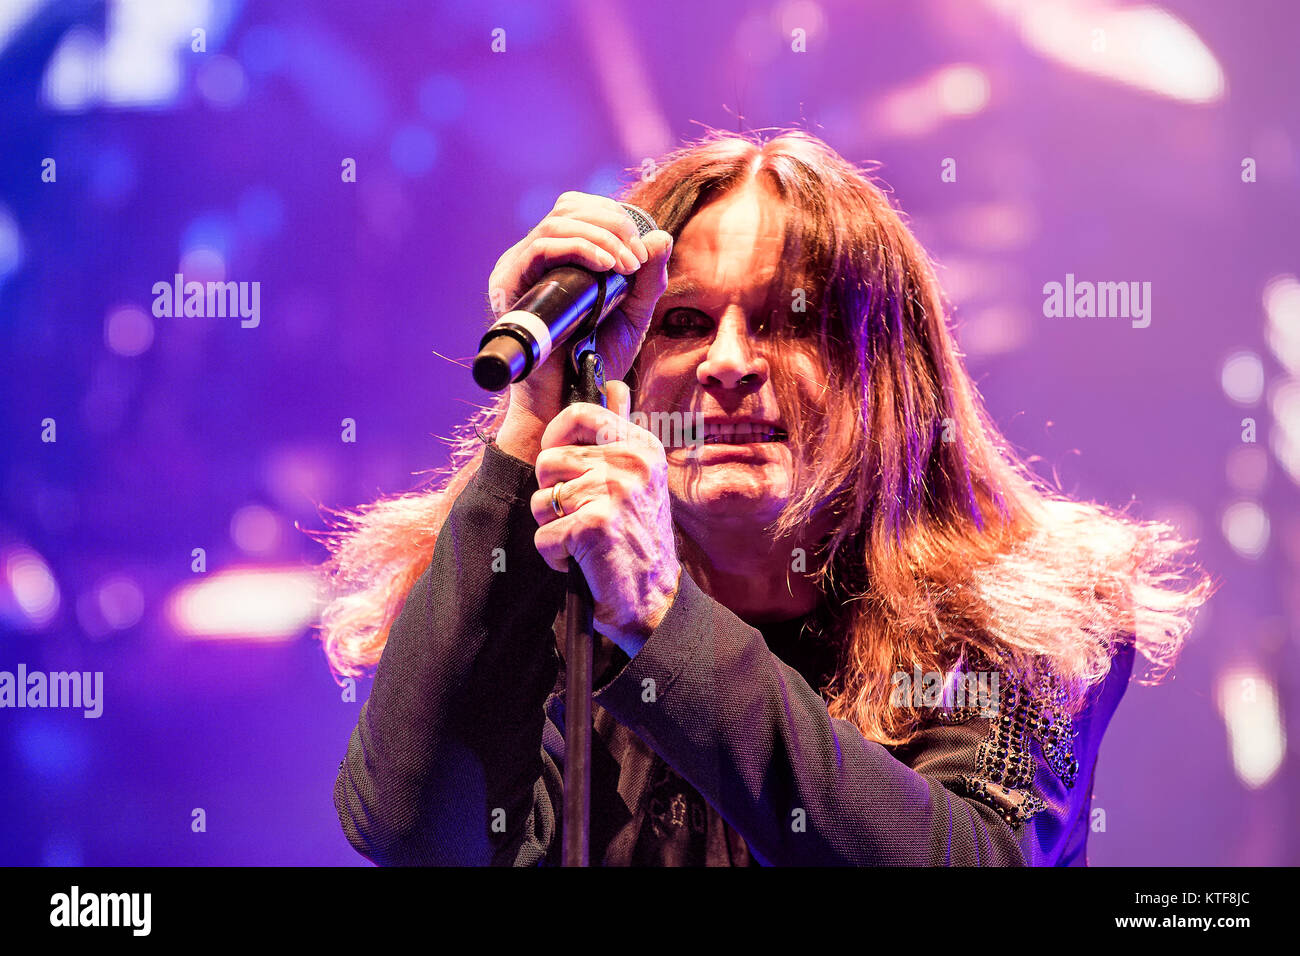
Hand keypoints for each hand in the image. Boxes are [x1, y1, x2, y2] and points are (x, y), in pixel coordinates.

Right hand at [488, 191, 672, 462]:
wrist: (569, 401)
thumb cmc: (595, 363)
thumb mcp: (632, 315)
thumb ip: (647, 278)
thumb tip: (660, 236)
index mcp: (555, 261)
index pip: (577, 210)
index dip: (613, 216)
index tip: (642, 250)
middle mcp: (531, 260)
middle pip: (567, 208)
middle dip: (612, 223)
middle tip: (637, 257)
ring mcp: (517, 270)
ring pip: (557, 222)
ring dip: (602, 236)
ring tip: (627, 265)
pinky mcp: (509, 286)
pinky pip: (542, 247)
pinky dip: (580, 248)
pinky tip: (606, 266)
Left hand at [529, 380, 681, 654]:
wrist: (653, 602)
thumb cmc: (639, 540)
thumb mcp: (639, 479)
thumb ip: (621, 431)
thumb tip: (614, 385)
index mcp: (642, 447)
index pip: (582, 413)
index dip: (556, 435)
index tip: (558, 461)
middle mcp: (632, 464)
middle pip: (548, 461)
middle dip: (552, 495)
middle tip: (582, 517)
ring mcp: (613, 494)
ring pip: (540, 499)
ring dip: (553, 527)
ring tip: (584, 541)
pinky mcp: (593, 525)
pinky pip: (543, 533)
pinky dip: (555, 556)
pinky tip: (582, 562)